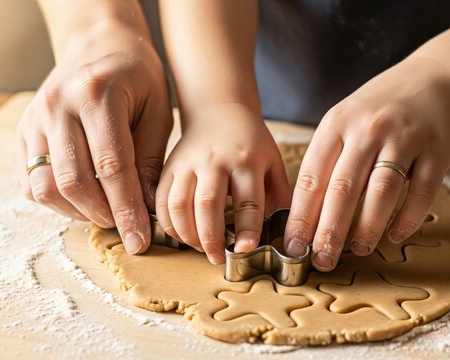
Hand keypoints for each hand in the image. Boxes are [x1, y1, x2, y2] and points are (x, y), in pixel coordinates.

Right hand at [16, 24, 172, 253]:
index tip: (140, 239)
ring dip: (77, 211)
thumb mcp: (158, 111)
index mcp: (97, 95)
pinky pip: (30, 180)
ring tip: (106, 213)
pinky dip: (56, 200)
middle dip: (103, 214)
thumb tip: (147, 210)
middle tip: (126, 227)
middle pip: (73, 181)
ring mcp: (35, 118)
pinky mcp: (23, 130)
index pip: (111, 167)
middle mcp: (58, 106)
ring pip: (45, 186)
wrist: (99, 43)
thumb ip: (151, 160)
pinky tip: (82, 200)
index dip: (127, 208)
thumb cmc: (137, 77)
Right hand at [155, 103, 290, 263]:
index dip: (247, 229)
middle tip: (218, 258)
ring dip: (188, 235)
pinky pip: (161, 201)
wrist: (219, 110)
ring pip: (180, 205)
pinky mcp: (169, 167)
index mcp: (246, 160)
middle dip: (211, 238)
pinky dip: (168, 224)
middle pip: (208, 204)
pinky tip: (182, 235)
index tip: (246, 250)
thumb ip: (279, 194)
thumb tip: (288, 232)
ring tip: (200, 249)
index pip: (248, 201)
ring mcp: (188, 162)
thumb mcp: (272, 161)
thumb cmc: (250, 142)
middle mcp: (215, 160)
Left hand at [283, 56, 449, 270]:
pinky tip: (394, 236)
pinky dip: (407, 219)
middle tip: (322, 259)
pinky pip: (420, 193)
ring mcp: (405, 138)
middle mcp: (369, 129)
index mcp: (338, 123)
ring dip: (367, 228)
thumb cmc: (382, 106)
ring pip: (381, 193)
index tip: (293, 244)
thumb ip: (328, 157)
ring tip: (357, 251)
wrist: (437, 78)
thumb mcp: (346, 118)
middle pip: (343, 189)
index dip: (301, 215)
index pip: (312, 176)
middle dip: (329, 231)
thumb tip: (307, 212)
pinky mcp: (437, 151)